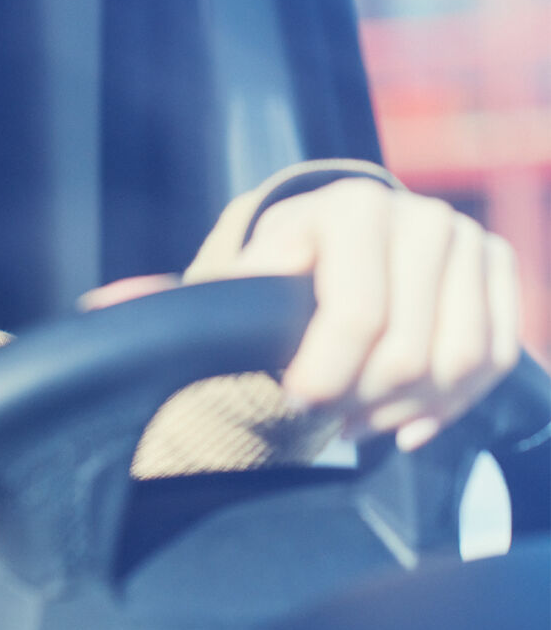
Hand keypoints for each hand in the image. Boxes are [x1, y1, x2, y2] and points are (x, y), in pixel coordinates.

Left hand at [215, 179, 520, 449]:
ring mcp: (470, 243)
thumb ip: (207, 292)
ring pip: (459, 362)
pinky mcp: (500, 273)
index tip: (296, 398)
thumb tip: (130, 304)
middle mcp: (421, 217)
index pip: (357, 317)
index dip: (325, 374)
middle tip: (327, 417)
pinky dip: (452, 404)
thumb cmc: (284, 264)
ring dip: (406, 409)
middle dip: (361, 400)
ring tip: (359, 419)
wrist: (337, 239)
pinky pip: (495, 360)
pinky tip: (405, 421)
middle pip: (408, 351)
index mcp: (352, 208)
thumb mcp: (244, 271)